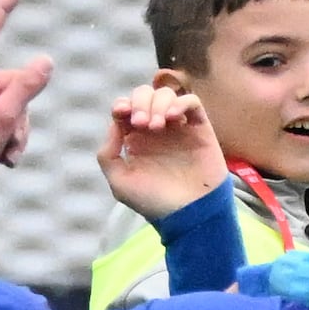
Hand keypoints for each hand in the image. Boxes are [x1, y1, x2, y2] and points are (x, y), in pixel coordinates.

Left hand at [0, 0, 49, 186]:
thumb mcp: (4, 116)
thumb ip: (27, 86)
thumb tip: (46, 61)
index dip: (4, 8)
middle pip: (15, 84)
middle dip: (21, 115)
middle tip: (6, 138)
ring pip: (16, 108)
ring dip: (17, 133)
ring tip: (3, 153)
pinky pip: (8, 123)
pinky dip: (10, 141)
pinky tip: (2, 160)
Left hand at [99, 78, 230, 222]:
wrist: (189, 214)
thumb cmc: (154, 203)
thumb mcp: (120, 183)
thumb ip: (108, 154)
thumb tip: (115, 124)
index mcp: (136, 140)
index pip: (126, 108)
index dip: (122, 104)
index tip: (122, 114)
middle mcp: (156, 130)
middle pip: (144, 95)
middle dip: (140, 102)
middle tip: (142, 124)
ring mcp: (178, 128)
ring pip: (166, 95)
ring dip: (158, 103)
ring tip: (157, 126)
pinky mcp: (200, 129)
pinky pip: (192, 102)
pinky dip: (181, 103)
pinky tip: (173, 118)